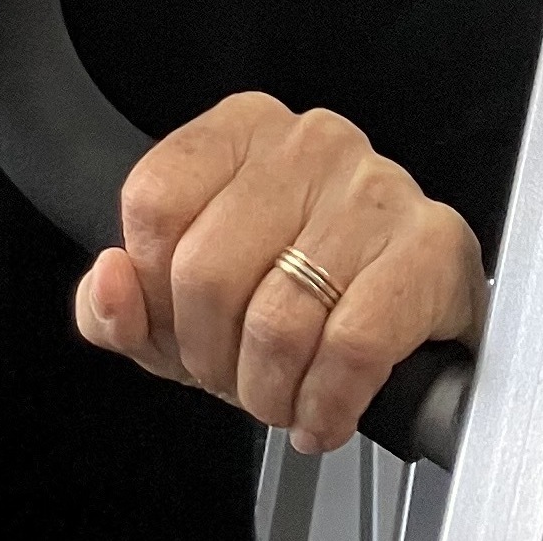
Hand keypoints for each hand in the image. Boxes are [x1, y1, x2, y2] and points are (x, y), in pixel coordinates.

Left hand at [73, 92, 485, 455]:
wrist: (418, 311)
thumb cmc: (296, 289)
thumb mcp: (185, 297)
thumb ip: (120, 303)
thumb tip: (111, 283)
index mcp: (240, 131)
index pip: (153, 204)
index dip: (154, 293)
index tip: (177, 330)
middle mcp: (307, 144)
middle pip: (206, 271)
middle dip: (210, 359)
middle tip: (233, 381)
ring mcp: (374, 188)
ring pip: (277, 320)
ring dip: (269, 393)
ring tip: (280, 399)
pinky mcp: (431, 245)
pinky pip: (352, 348)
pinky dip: (326, 404)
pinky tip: (321, 413)